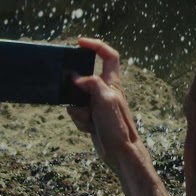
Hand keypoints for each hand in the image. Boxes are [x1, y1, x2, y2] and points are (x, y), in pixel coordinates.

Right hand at [66, 37, 141, 172]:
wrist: (119, 153)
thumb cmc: (118, 126)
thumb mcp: (105, 100)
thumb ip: (91, 83)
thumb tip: (76, 79)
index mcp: (112, 82)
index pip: (108, 55)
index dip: (95, 45)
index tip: (79, 43)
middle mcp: (104, 91)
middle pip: (82, 79)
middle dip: (75, 91)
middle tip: (81, 102)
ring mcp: (96, 104)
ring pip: (75, 98)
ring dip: (78, 111)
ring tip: (91, 120)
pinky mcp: (91, 117)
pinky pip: (76, 113)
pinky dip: (79, 121)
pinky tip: (90, 129)